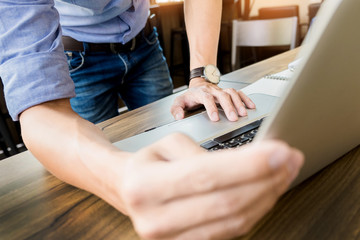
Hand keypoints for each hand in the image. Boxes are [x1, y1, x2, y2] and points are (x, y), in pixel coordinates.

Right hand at [117, 133, 303, 239]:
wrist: (128, 188)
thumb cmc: (149, 163)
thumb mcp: (170, 144)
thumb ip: (208, 155)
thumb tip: (252, 165)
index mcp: (147, 185)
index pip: (208, 175)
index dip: (249, 164)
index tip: (280, 150)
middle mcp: (156, 219)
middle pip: (227, 202)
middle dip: (266, 179)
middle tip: (289, 159)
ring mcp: (171, 239)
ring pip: (234, 221)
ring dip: (266, 195)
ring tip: (284, 173)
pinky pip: (231, 230)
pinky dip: (254, 209)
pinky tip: (266, 191)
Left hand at [171, 78, 255, 121]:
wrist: (197, 85)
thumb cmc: (189, 97)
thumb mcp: (178, 102)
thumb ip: (176, 110)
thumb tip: (179, 117)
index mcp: (200, 93)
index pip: (207, 98)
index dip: (212, 107)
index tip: (215, 118)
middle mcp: (212, 90)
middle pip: (223, 96)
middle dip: (229, 107)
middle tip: (233, 118)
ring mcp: (221, 90)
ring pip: (232, 93)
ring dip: (239, 103)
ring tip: (243, 114)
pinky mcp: (227, 92)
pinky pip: (238, 93)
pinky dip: (245, 99)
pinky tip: (251, 107)